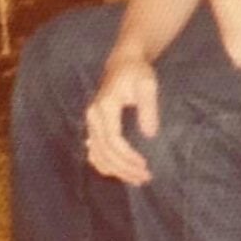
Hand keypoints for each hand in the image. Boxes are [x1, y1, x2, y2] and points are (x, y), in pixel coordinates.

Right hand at [84, 45, 159, 186]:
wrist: (124, 62)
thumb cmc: (138, 72)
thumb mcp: (148, 84)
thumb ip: (148, 108)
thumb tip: (149, 134)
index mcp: (105, 106)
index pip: (112, 139)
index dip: (127, 156)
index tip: (144, 165)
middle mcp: (93, 116)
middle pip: (104, 151)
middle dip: (124, 168)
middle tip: (145, 177)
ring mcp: (91, 121)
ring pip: (97, 154)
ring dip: (115, 170)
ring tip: (136, 179)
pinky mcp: (94, 125)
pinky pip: (94, 151)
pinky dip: (105, 164)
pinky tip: (119, 172)